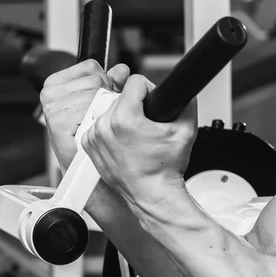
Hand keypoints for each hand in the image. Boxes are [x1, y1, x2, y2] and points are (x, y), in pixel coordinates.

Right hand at [40, 59, 130, 171]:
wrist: (84, 167)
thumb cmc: (90, 135)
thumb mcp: (101, 102)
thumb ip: (111, 83)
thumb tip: (122, 70)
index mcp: (57, 82)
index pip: (91, 67)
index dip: (105, 82)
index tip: (102, 99)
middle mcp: (50, 92)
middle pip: (96, 80)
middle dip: (106, 97)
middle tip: (100, 116)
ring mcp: (52, 106)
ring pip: (95, 95)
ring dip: (103, 111)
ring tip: (95, 125)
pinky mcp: (58, 121)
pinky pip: (90, 110)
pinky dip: (96, 122)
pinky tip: (90, 131)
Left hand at [81, 74, 197, 205]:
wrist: (153, 194)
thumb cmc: (165, 168)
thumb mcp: (186, 131)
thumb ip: (187, 103)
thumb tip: (182, 89)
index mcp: (125, 118)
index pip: (135, 82)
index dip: (149, 90)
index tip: (153, 104)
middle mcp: (105, 126)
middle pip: (120, 96)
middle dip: (135, 106)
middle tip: (146, 126)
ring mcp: (94, 136)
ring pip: (109, 109)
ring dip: (122, 117)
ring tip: (135, 135)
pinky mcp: (88, 145)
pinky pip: (99, 124)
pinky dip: (110, 130)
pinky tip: (124, 142)